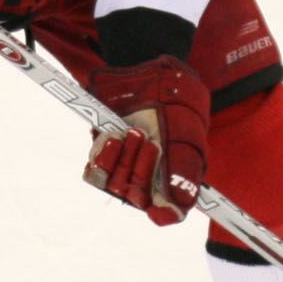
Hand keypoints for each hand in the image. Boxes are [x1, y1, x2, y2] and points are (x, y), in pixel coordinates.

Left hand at [83, 57, 208, 226]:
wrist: (144, 67)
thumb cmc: (173, 95)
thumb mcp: (186, 127)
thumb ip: (184, 166)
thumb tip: (180, 205)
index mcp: (178, 174)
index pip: (171, 211)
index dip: (165, 215)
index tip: (156, 210)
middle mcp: (151, 175)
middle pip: (140, 198)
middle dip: (143, 171)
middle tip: (149, 143)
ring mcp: (126, 165)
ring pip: (117, 186)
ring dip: (124, 160)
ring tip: (133, 132)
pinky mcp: (105, 154)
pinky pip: (97, 172)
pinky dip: (104, 156)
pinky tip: (112, 138)